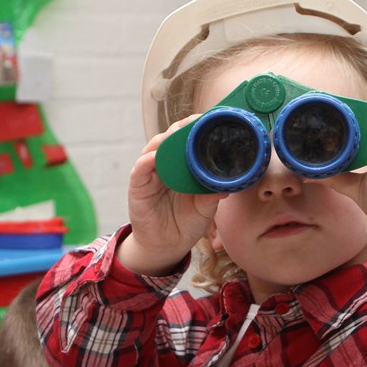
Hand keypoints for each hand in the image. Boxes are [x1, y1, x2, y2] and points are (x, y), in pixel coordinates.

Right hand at [116, 115, 227, 275]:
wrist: (167, 247)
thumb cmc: (186, 223)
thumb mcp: (205, 209)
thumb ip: (212, 195)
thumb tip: (228, 185)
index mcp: (183, 167)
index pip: (187, 141)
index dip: (196, 129)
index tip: (210, 119)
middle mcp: (166, 166)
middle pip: (170, 138)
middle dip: (182, 127)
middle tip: (197, 121)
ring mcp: (151, 174)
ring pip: (154, 148)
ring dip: (165, 139)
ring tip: (178, 133)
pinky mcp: (138, 187)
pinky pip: (140, 169)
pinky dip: (147, 161)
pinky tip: (156, 156)